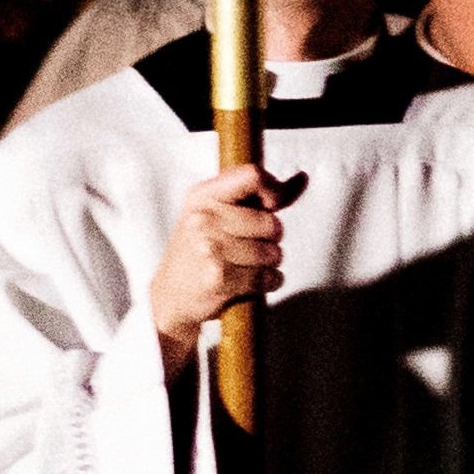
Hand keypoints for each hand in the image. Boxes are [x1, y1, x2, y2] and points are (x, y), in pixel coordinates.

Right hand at [151, 164, 307, 381]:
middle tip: (247, 248)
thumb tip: (303, 178)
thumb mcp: (220, 215)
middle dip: (271, 240)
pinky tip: (247, 283)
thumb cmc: (203, 251)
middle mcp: (203, 218)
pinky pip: (268, 277)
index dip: (273, 190)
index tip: (272, 205)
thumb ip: (262, 196)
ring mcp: (208, 248)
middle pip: (273, 223)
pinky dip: (268, 282)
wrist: (171, 297)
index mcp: (203, 196)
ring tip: (244, 266)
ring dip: (269, 264)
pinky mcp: (217, 277)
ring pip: (274, 253)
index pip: (252, 175)